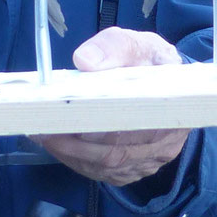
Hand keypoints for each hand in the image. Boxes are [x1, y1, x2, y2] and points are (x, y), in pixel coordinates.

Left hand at [32, 27, 191, 186]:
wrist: (162, 83)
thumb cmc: (147, 61)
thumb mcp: (136, 43)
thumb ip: (114, 47)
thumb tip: (85, 61)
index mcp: (174, 105)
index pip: (143, 125)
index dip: (110, 129)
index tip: (79, 124)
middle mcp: (167, 140)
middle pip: (120, 152)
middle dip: (79, 144)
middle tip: (44, 129)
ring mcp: (150, 159)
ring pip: (108, 166)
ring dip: (71, 153)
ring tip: (42, 134)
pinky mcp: (132, 169)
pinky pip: (102, 172)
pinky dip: (75, 160)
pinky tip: (55, 145)